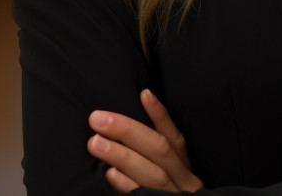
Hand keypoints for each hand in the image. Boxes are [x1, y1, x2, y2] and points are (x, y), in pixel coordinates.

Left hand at [87, 89, 203, 192]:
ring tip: (95, 143)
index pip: (174, 138)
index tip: (143, 93)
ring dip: (122, 156)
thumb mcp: (172, 180)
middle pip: (159, 151)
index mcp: (186, 171)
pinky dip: (126, 186)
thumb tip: (130, 126)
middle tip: (97, 119)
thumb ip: (157, 160)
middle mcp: (184, 184)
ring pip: (151, 176)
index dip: (160, 116)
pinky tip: (110, 175)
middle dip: (128, 132)